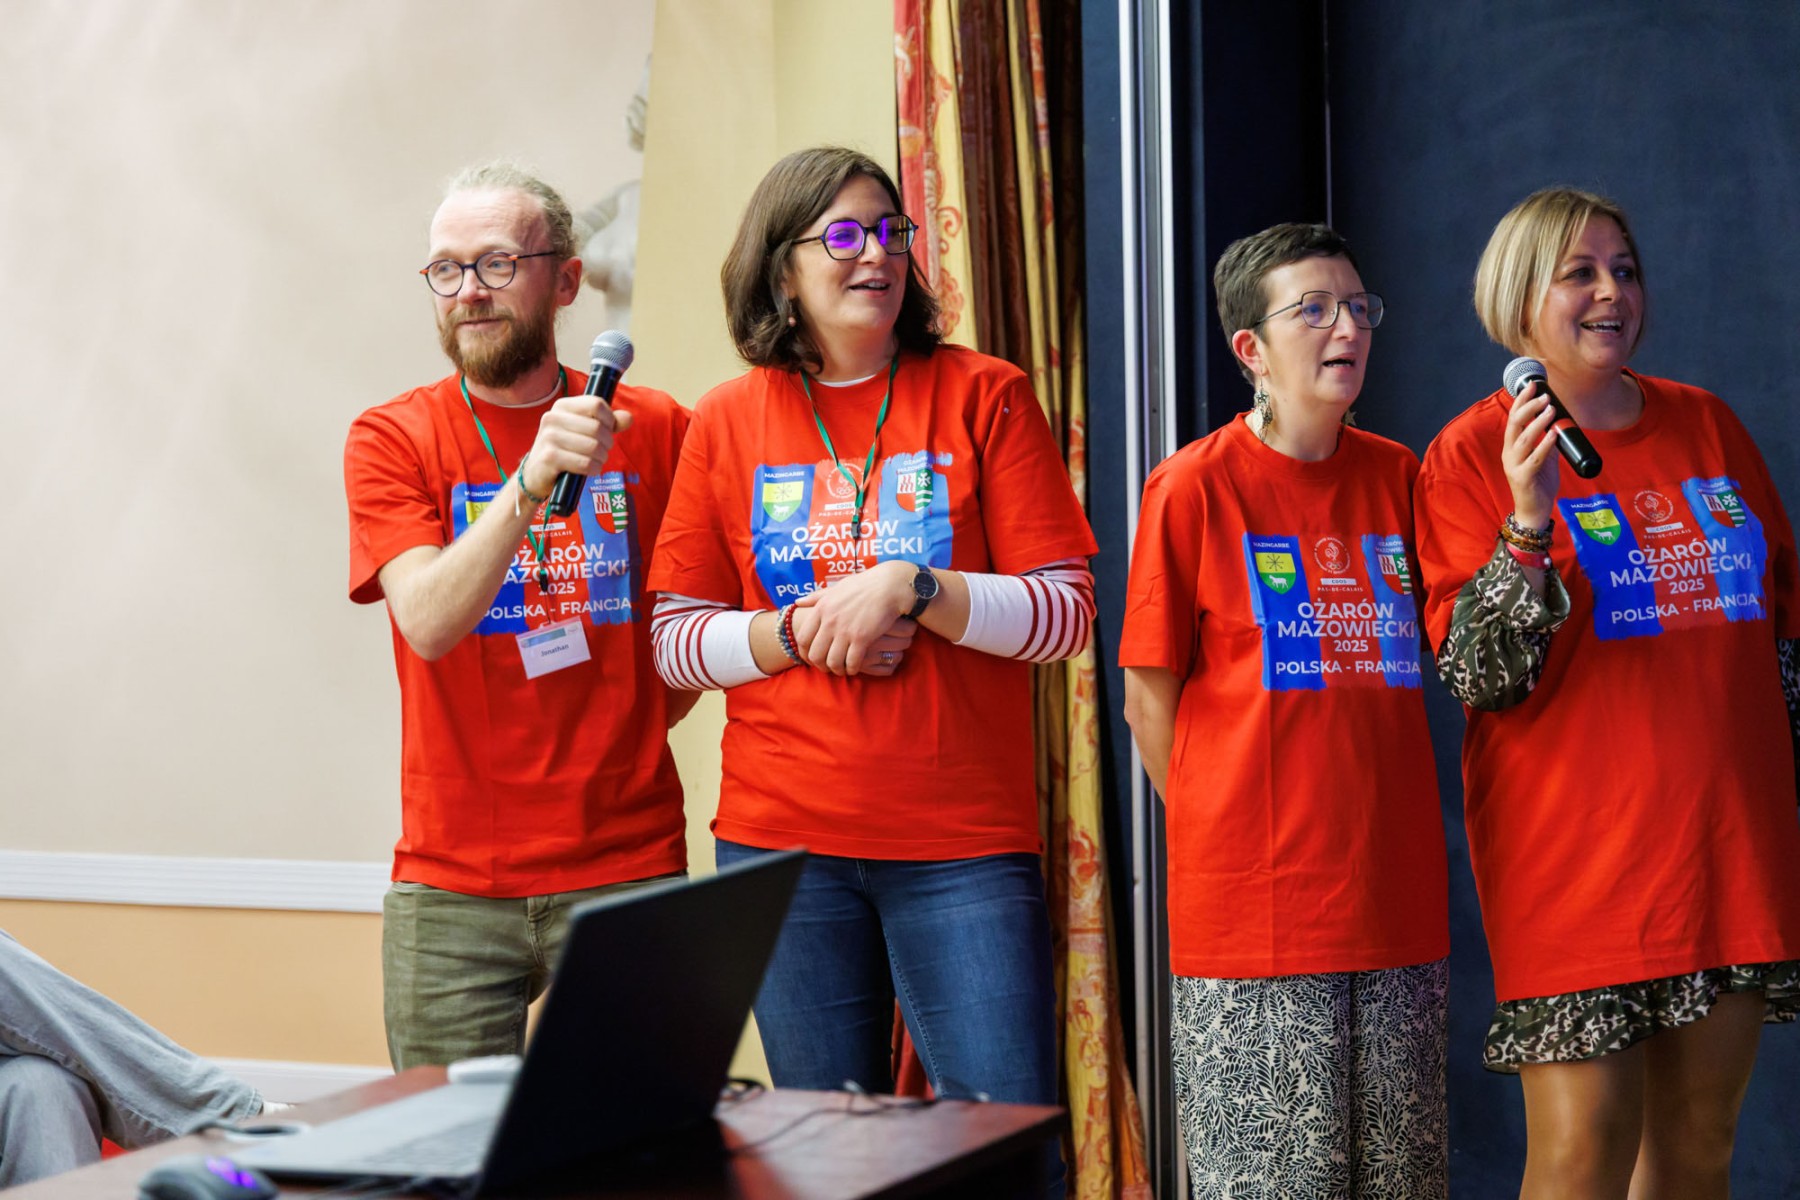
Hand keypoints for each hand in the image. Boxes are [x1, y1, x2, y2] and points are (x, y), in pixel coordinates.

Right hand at [519, 395, 634, 498]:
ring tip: (594, 461)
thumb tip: (628, 418)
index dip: (609, 420)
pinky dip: (593, 469)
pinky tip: (588, 469)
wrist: (536, 473)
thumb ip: (608, 423)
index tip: (607, 430)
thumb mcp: (583, 431)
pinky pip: (585, 463)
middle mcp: (553, 418)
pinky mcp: (550, 457)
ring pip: (593, 447)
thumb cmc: (564, 449)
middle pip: (597, 427)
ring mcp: (549, 437)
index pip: (596, 404)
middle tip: (601, 451)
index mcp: (562, 406)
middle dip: (607, 443)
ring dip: (601, 458)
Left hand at [798, 560, 917, 674]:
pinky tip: (855, 667)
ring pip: (832, 662)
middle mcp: (830, 621)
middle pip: (815, 654)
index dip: (805, 653)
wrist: (888, 586)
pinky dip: (852, 669)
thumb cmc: (863, 585)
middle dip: (820, 666)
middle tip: (827, 668)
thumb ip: (816, 597)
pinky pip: (851, 662)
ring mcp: (845, 630)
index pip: (803, 638)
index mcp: (821, 608)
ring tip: (842, 670)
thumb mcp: (835, 588)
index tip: (811, 659)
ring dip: (837, 670)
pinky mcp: (862, 638)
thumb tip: (797, 602)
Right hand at [1503, 383, 1559, 529]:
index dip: (1521, 401)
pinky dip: (1545, 444)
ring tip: (1550, 409)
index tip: (1533, 385)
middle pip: (1515, 425)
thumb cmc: (1538, 484)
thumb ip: (1546, 442)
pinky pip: (1535, 458)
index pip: (1513, 419)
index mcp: (1511, 447)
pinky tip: (1554, 434)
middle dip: (1529, 407)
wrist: (1534, 510)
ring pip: (1524, 439)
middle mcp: (1509, 454)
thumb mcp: (1543, 458)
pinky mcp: (1524, 478)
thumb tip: (1558, 424)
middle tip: (1544, 395)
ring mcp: (1514, 466)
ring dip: (1538, 422)